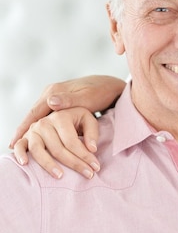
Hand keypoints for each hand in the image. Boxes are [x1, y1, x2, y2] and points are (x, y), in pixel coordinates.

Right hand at [9, 75, 124, 148]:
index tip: (14, 143)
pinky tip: (35, 138)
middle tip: (12, 147)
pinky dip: (39, 128)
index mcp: (54, 92)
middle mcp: (51, 95)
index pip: (34, 112)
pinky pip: (45, 118)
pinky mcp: (60, 105)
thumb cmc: (101, 92)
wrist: (110, 85)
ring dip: (30, 131)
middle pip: (33, 116)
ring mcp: (54, 99)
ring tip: (20, 146)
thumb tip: (51, 102)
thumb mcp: (87, 97)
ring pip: (38, 118)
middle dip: (23, 131)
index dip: (23, 127)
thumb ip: (69, 100)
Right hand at [12, 107, 100, 178]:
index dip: (84, 156)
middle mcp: (44, 123)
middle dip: (74, 163)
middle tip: (88, 174)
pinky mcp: (25, 137)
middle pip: (57, 148)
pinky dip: (20, 155)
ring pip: (38, 150)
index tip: (95, 167)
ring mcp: (33, 130)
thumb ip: (92, 132)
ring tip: (61, 176)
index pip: (72, 141)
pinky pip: (20, 146)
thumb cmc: (76, 119)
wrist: (61, 112)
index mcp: (61, 117)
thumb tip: (92, 149)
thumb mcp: (88, 119)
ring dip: (49, 165)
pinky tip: (25, 164)